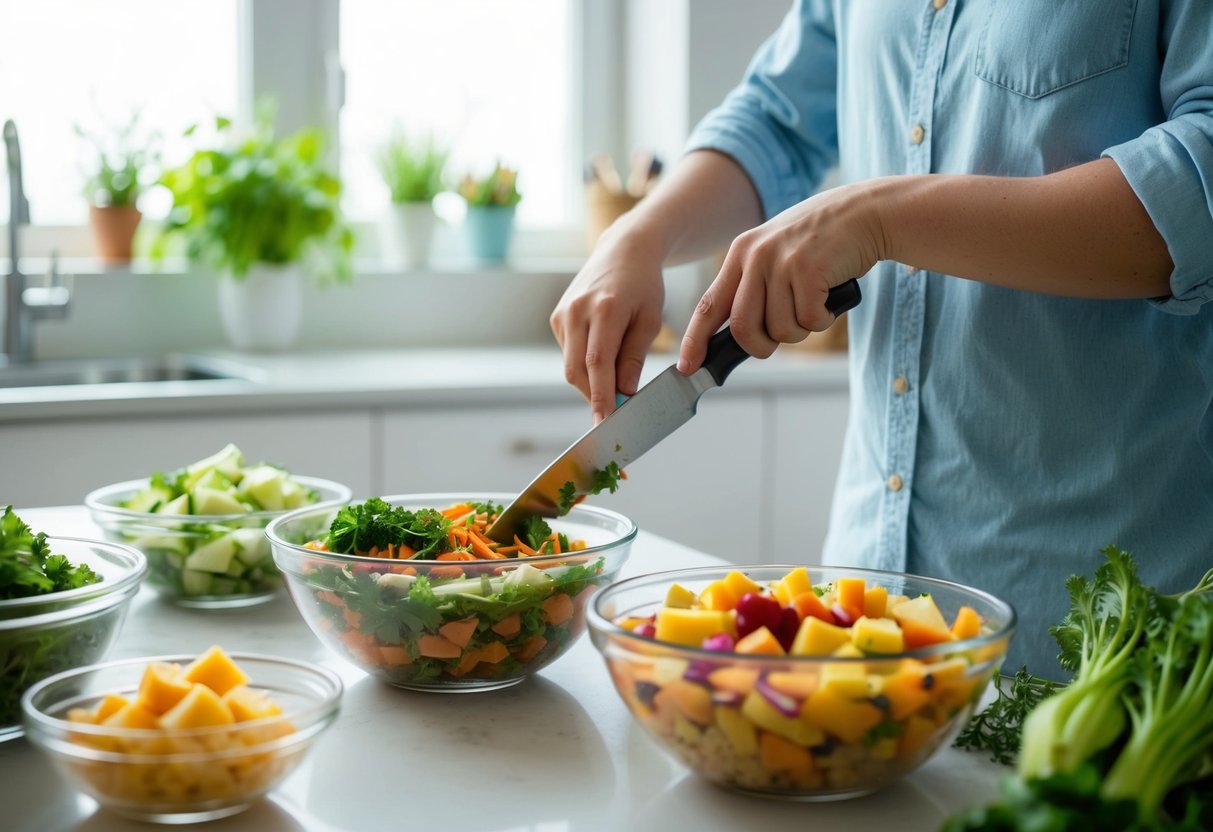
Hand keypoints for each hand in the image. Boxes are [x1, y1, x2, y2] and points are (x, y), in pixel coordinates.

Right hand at [550, 225, 665, 422]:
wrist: (622, 252)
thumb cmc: (643, 286)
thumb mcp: (650, 320)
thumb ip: (635, 357)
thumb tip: (625, 392)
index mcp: (605, 310)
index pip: (598, 364)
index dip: (600, 397)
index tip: (605, 422)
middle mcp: (577, 311)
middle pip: (577, 370)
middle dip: (594, 395)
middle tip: (615, 412)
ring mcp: (562, 314)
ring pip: (570, 366)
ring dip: (590, 381)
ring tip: (615, 378)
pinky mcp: (557, 318)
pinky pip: (569, 354)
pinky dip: (584, 365)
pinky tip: (603, 354)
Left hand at [677, 181, 886, 371]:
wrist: (866, 211)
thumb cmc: (824, 241)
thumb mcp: (777, 253)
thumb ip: (755, 286)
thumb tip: (741, 335)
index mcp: (740, 253)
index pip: (708, 305)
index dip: (695, 340)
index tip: (687, 366)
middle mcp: (754, 255)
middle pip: (743, 328)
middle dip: (761, 347)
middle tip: (778, 341)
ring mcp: (780, 261)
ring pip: (780, 329)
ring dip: (801, 330)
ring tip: (814, 304)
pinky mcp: (808, 268)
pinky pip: (809, 320)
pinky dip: (823, 320)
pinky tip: (830, 298)